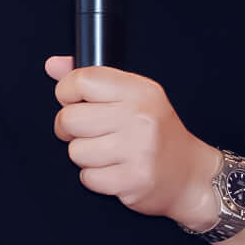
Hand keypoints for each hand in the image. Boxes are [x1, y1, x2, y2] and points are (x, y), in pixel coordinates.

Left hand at [46, 56, 218, 230]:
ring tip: (109, 153)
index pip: (81, 80)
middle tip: (91, 133)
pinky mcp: (133, 180)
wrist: (190, 174)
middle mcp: (139, 117)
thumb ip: (92, 79)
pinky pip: (87, 177)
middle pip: (69, 118)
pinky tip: (115, 170)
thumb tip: (53, 65)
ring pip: (75, 151)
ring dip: (86, 156)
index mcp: (139, 91)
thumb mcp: (133, 97)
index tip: (74, 102)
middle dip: (72, 129)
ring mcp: (138, 150)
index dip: (67, 93)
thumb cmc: (157, 133)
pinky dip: (96, 177)